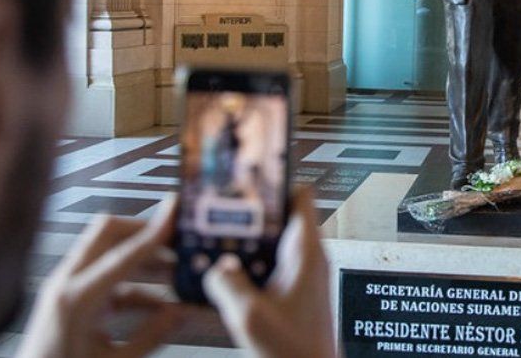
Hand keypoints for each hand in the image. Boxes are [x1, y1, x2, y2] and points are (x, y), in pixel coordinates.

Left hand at [19, 200, 182, 357]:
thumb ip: (151, 336)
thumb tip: (182, 314)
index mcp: (75, 300)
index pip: (122, 254)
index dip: (154, 233)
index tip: (175, 214)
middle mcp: (66, 285)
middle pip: (108, 233)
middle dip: (146, 231)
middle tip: (176, 238)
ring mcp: (66, 288)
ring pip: (109, 252)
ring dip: (143, 258)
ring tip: (175, 272)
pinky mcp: (70, 297)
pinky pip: (106, 277)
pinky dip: (134, 283)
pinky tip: (158, 303)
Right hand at [204, 187, 333, 357]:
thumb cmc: (298, 353)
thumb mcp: (251, 317)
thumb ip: (228, 284)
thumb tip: (215, 268)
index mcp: (307, 253)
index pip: (300, 196)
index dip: (273, 183)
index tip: (246, 179)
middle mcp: (307, 259)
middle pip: (275, 219)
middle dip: (245, 218)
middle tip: (216, 217)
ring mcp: (299, 277)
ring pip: (267, 246)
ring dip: (241, 248)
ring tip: (213, 249)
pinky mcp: (290, 294)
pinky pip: (265, 270)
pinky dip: (245, 271)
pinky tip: (223, 282)